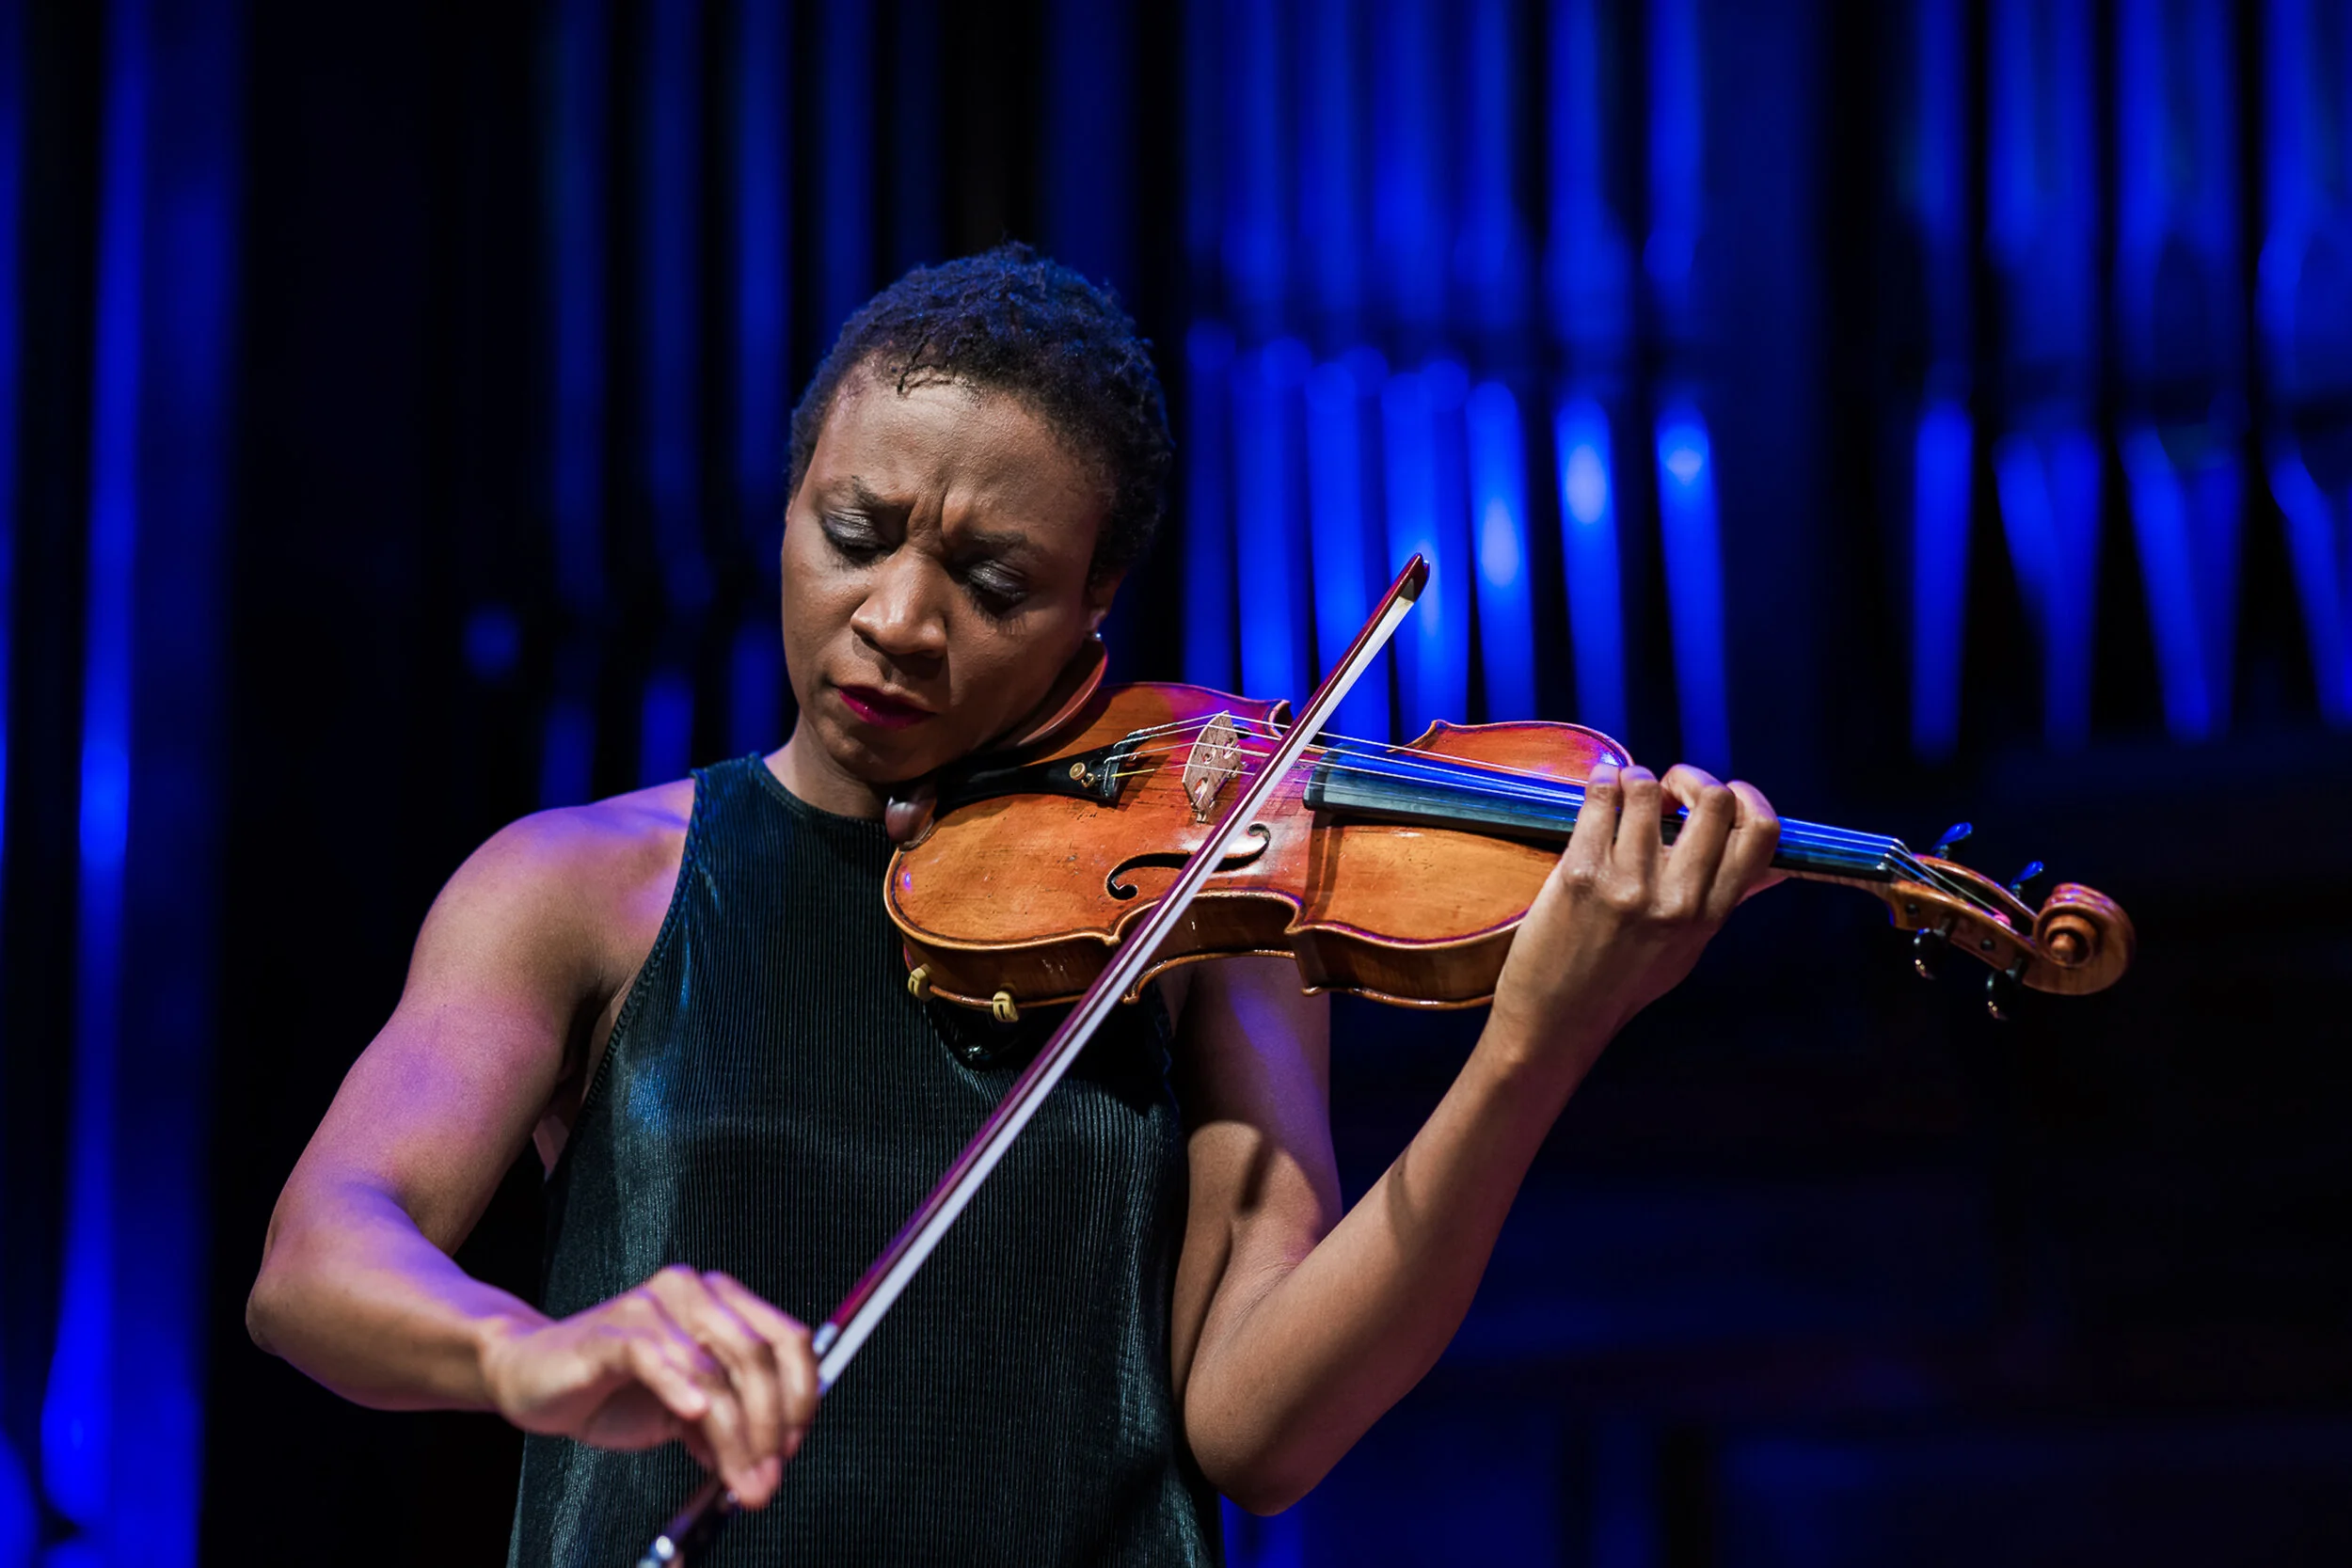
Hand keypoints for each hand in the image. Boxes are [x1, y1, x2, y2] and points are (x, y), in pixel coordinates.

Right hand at [478, 1265, 817, 1507]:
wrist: (532, 1375)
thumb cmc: (610, 1388)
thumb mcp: (684, 1413)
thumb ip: (726, 1425)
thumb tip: (765, 1462)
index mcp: (723, 1303)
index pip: (787, 1339)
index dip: (801, 1396)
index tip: (794, 1447)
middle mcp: (695, 1293)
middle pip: (757, 1355)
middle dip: (770, 1426)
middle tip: (766, 1476)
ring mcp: (653, 1307)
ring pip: (713, 1368)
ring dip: (733, 1432)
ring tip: (736, 1478)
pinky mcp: (612, 1332)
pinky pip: (656, 1356)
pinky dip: (681, 1388)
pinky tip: (694, 1414)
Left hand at [1490, 761, 1780, 1076]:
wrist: (1557, 1019)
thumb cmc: (1622, 982)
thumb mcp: (1688, 948)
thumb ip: (1726, 902)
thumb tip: (1774, 868)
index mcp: (1710, 916)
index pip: (1761, 833)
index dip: (1749, 798)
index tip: (1725, 795)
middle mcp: (1677, 899)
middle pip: (1714, 800)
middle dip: (1691, 779)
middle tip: (1667, 792)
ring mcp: (1628, 884)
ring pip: (1649, 789)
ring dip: (1638, 778)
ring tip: (1625, 792)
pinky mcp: (1581, 873)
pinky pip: (1601, 798)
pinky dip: (1602, 780)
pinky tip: (1599, 789)